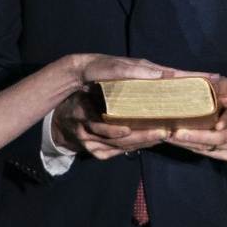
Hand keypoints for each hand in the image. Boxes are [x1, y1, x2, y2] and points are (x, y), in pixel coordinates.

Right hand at [51, 75, 165, 159]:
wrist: (63, 120)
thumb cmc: (83, 97)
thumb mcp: (90, 87)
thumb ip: (112, 83)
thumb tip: (147, 74)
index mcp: (82, 111)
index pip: (106, 119)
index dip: (128, 120)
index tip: (149, 116)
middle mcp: (84, 130)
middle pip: (117, 137)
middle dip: (142, 135)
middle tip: (163, 131)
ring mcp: (89, 144)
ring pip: (120, 146)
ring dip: (143, 142)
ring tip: (162, 136)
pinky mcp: (96, 153)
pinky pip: (119, 151)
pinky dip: (136, 146)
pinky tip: (151, 141)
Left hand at [163, 74, 226, 159]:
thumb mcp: (226, 86)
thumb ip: (213, 83)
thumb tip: (192, 79)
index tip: (218, 125)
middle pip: (220, 137)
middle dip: (198, 137)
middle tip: (177, 133)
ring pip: (211, 147)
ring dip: (189, 144)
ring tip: (170, 137)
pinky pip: (208, 153)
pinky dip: (191, 148)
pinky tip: (177, 143)